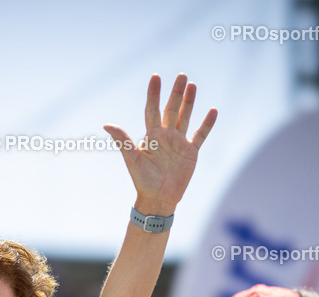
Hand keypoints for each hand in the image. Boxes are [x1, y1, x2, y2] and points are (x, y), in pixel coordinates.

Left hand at [105, 74, 216, 216]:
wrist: (158, 199)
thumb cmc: (142, 181)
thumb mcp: (132, 159)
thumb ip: (122, 140)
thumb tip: (106, 125)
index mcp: (151, 135)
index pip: (152, 109)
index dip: (154, 94)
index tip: (156, 77)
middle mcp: (165, 136)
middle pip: (171, 109)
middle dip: (176, 92)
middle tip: (181, 75)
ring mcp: (179, 143)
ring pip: (185, 117)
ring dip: (189, 102)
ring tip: (193, 85)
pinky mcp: (191, 152)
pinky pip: (200, 135)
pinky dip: (207, 124)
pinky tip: (212, 111)